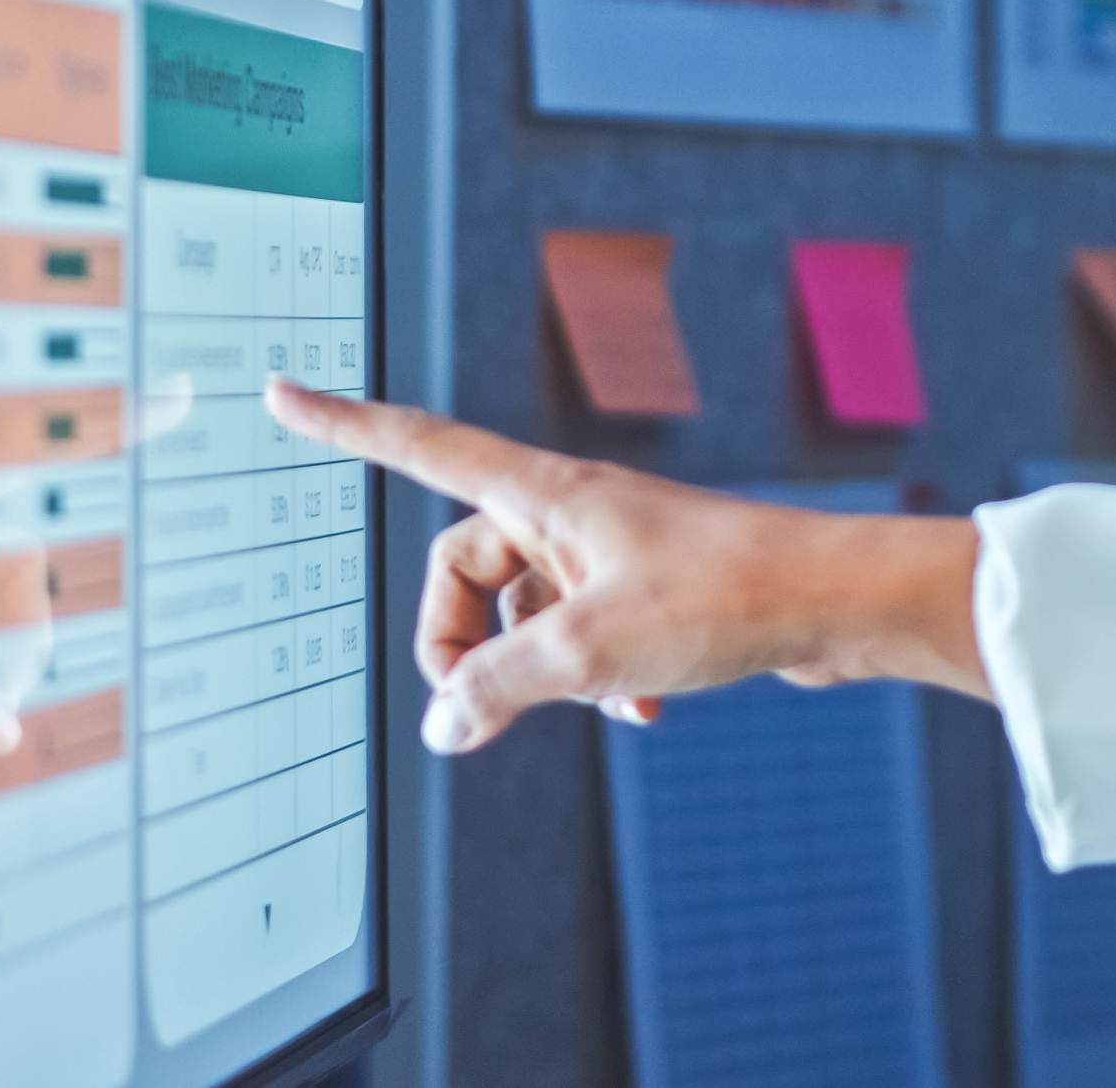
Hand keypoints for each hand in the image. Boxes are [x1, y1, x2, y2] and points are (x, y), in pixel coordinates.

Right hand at [262, 378, 989, 751]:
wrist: (834, 603)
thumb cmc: (727, 595)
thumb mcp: (591, 649)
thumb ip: (499, 687)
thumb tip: (440, 725)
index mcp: (544, 493)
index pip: (421, 445)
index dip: (346, 425)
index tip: (281, 390)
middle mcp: (569, 511)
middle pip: (464, 569)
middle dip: (462, 644)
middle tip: (480, 709)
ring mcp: (607, 551)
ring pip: (525, 615)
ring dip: (539, 672)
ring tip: (603, 699)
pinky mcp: (645, 592)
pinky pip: (578, 638)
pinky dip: (593, 681)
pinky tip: (640, 711)